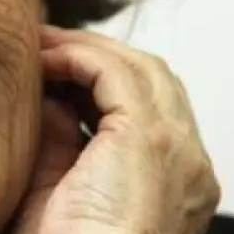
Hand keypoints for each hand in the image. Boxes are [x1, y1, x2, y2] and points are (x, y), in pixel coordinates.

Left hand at [8, 26, 220, 233]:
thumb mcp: (60, 186)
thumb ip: (65, 138)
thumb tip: (54, 94)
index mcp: (178, 184)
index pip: (151, 111)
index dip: (102, 84)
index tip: (56, 71)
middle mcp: (190, 163)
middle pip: (155, 81)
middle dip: (100, 58)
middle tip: (48, 47)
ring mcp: (178, 148)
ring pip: (141, 69)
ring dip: (88, 51)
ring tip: (43, 47)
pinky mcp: (150, 138)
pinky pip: (115, 71)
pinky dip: (79, 57)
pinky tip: (45, 60)